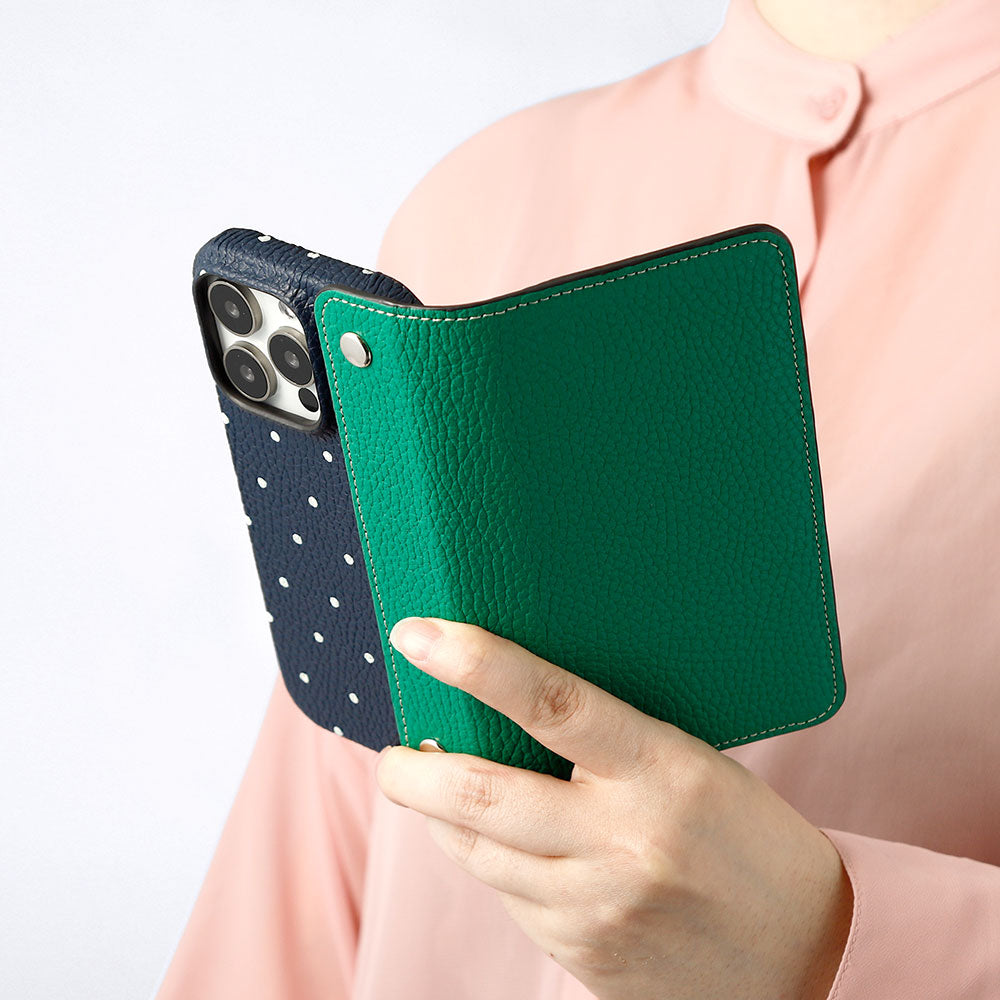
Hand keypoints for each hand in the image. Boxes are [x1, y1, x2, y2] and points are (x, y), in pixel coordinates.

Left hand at [376, 616, 853, 999]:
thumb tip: (513, 707)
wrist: (807, 964)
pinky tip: (493, 844)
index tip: (418, 635)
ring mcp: (597, 903)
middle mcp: (623, 838)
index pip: (553, 700)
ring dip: (437, 816)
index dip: (476, 662)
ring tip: (428, 790)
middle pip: (483, 793)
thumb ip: (610, 743)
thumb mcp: (694, 766)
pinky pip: (504, 897)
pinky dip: (482, 861)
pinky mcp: (581, 950)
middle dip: (412, 772)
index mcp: (662, 769)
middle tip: (390, 754)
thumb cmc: (750, 842)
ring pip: (477, 851)